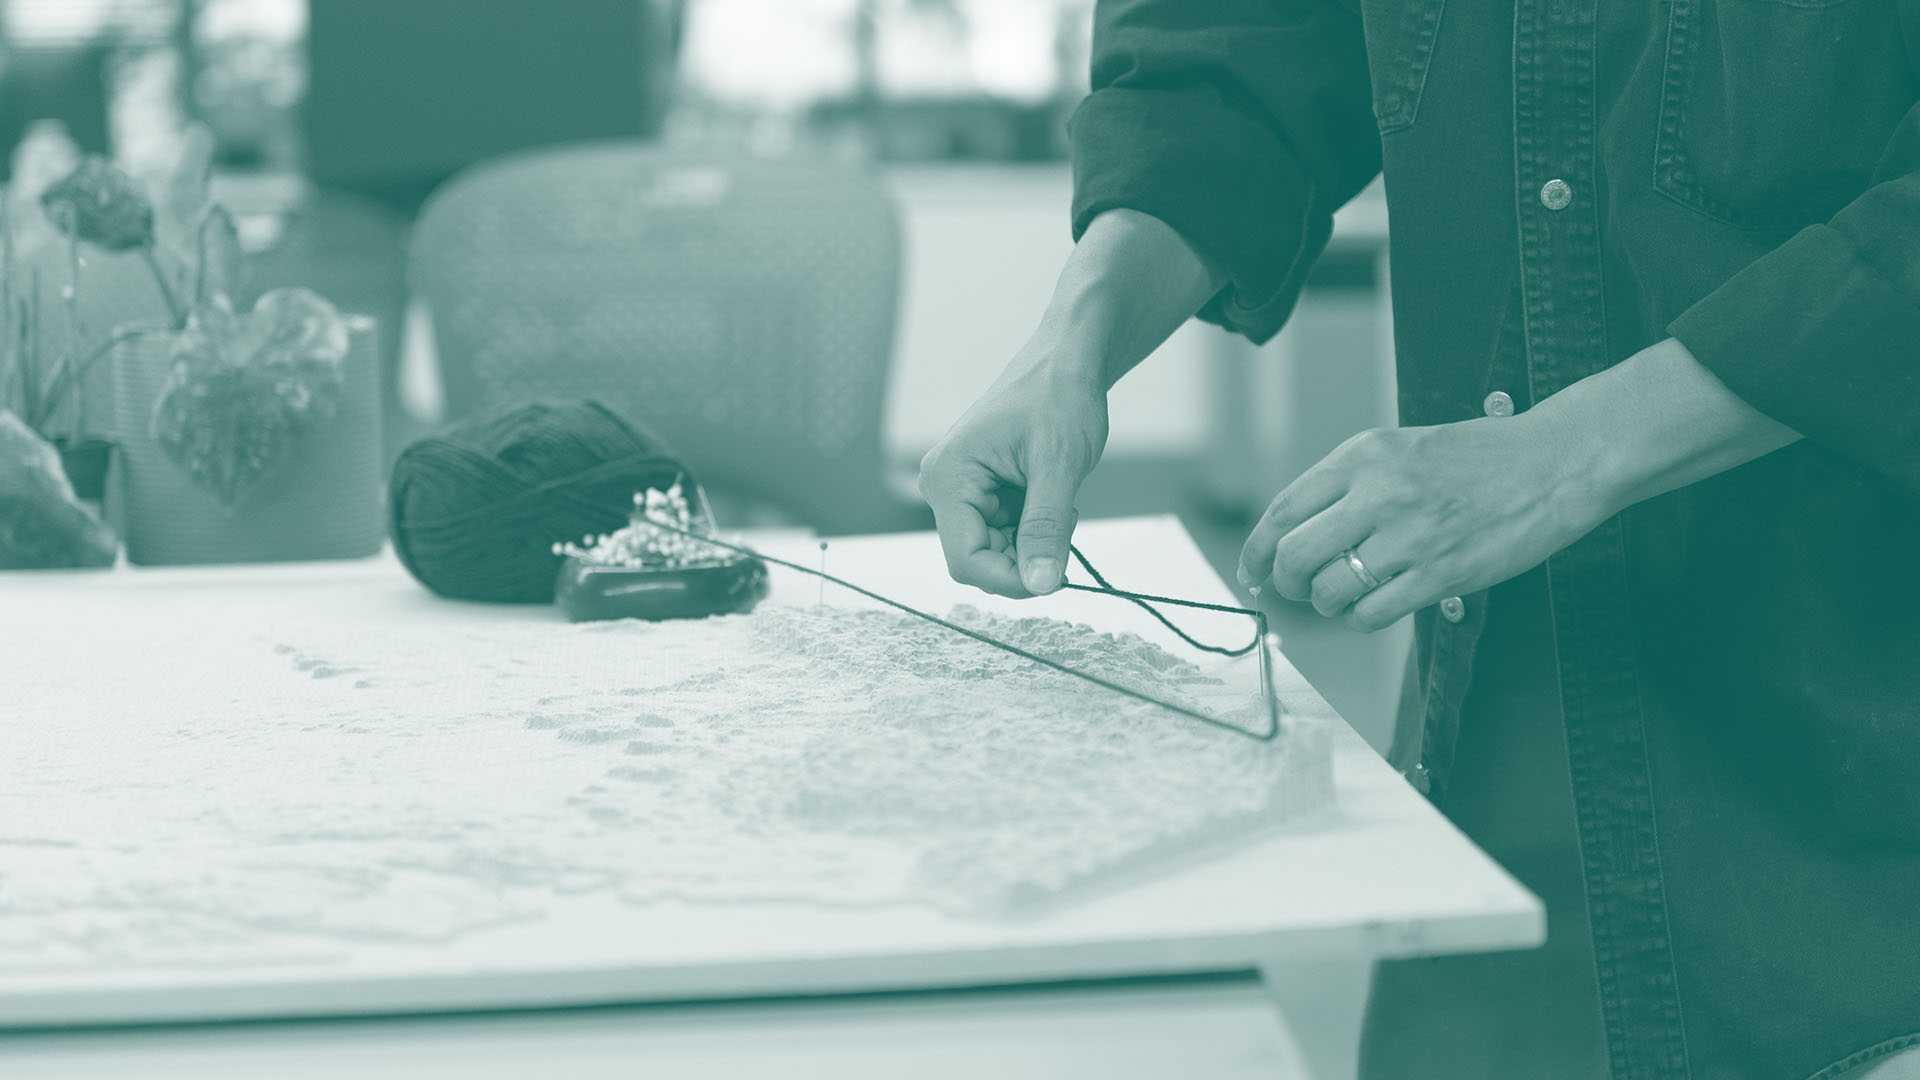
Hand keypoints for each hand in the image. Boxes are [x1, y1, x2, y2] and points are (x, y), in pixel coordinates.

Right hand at [918, 363, 1108, 597]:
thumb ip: (1046, 528)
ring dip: (1033, 541)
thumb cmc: (1059, 395)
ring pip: (995, 552)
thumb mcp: (1058, 464)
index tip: (1057, 576)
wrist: (1066, 360)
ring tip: (1059, 499)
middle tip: (1065, 521)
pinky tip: (1050, 496)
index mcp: (949, 478)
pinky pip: (1004, 534)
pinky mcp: (980, 493)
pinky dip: (1033, 528)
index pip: (966, 561)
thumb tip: (1041, 584)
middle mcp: (944, 488)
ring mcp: (960, 491)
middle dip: (1027, 557)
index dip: (1012, 581)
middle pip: (980, 561)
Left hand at [1236, 414, 1609, 631]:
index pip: (1284, 511)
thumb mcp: (1401, 448)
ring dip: (1328, 604)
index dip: (1257, 549)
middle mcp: (1379, 494)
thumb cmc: (1478, 458)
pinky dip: (1362, 617)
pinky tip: (1376, 605)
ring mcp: (1410, 536)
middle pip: (1296, 556)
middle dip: (1288, 583)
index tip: (1253, 569)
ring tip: (1345, 596)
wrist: (1553, 463)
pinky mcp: (1441, 574)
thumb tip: (1296, 531)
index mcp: (1363, 457)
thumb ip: (1350, 483)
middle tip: (1300, 589)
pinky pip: (1372, 613)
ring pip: (1331, 590)